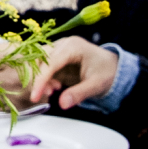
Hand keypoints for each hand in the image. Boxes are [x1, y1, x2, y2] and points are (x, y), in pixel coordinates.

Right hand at [0, 35, 115, 107]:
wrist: (113, 68)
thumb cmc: (107, 73)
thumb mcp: (95, 85)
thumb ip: (78, 94)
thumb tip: (62, 104)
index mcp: (73, 46)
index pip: (50, 62)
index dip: (41, 79)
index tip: (35, 96)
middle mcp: (63, 44)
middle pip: (40, 60)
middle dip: (40, 79)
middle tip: (47, 94)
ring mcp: (59, 49)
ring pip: (39, 63)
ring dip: (42, 80)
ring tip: (53, 91)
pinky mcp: (56, 57)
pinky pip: (44, 68)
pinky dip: (45, 79)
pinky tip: (55, 87)